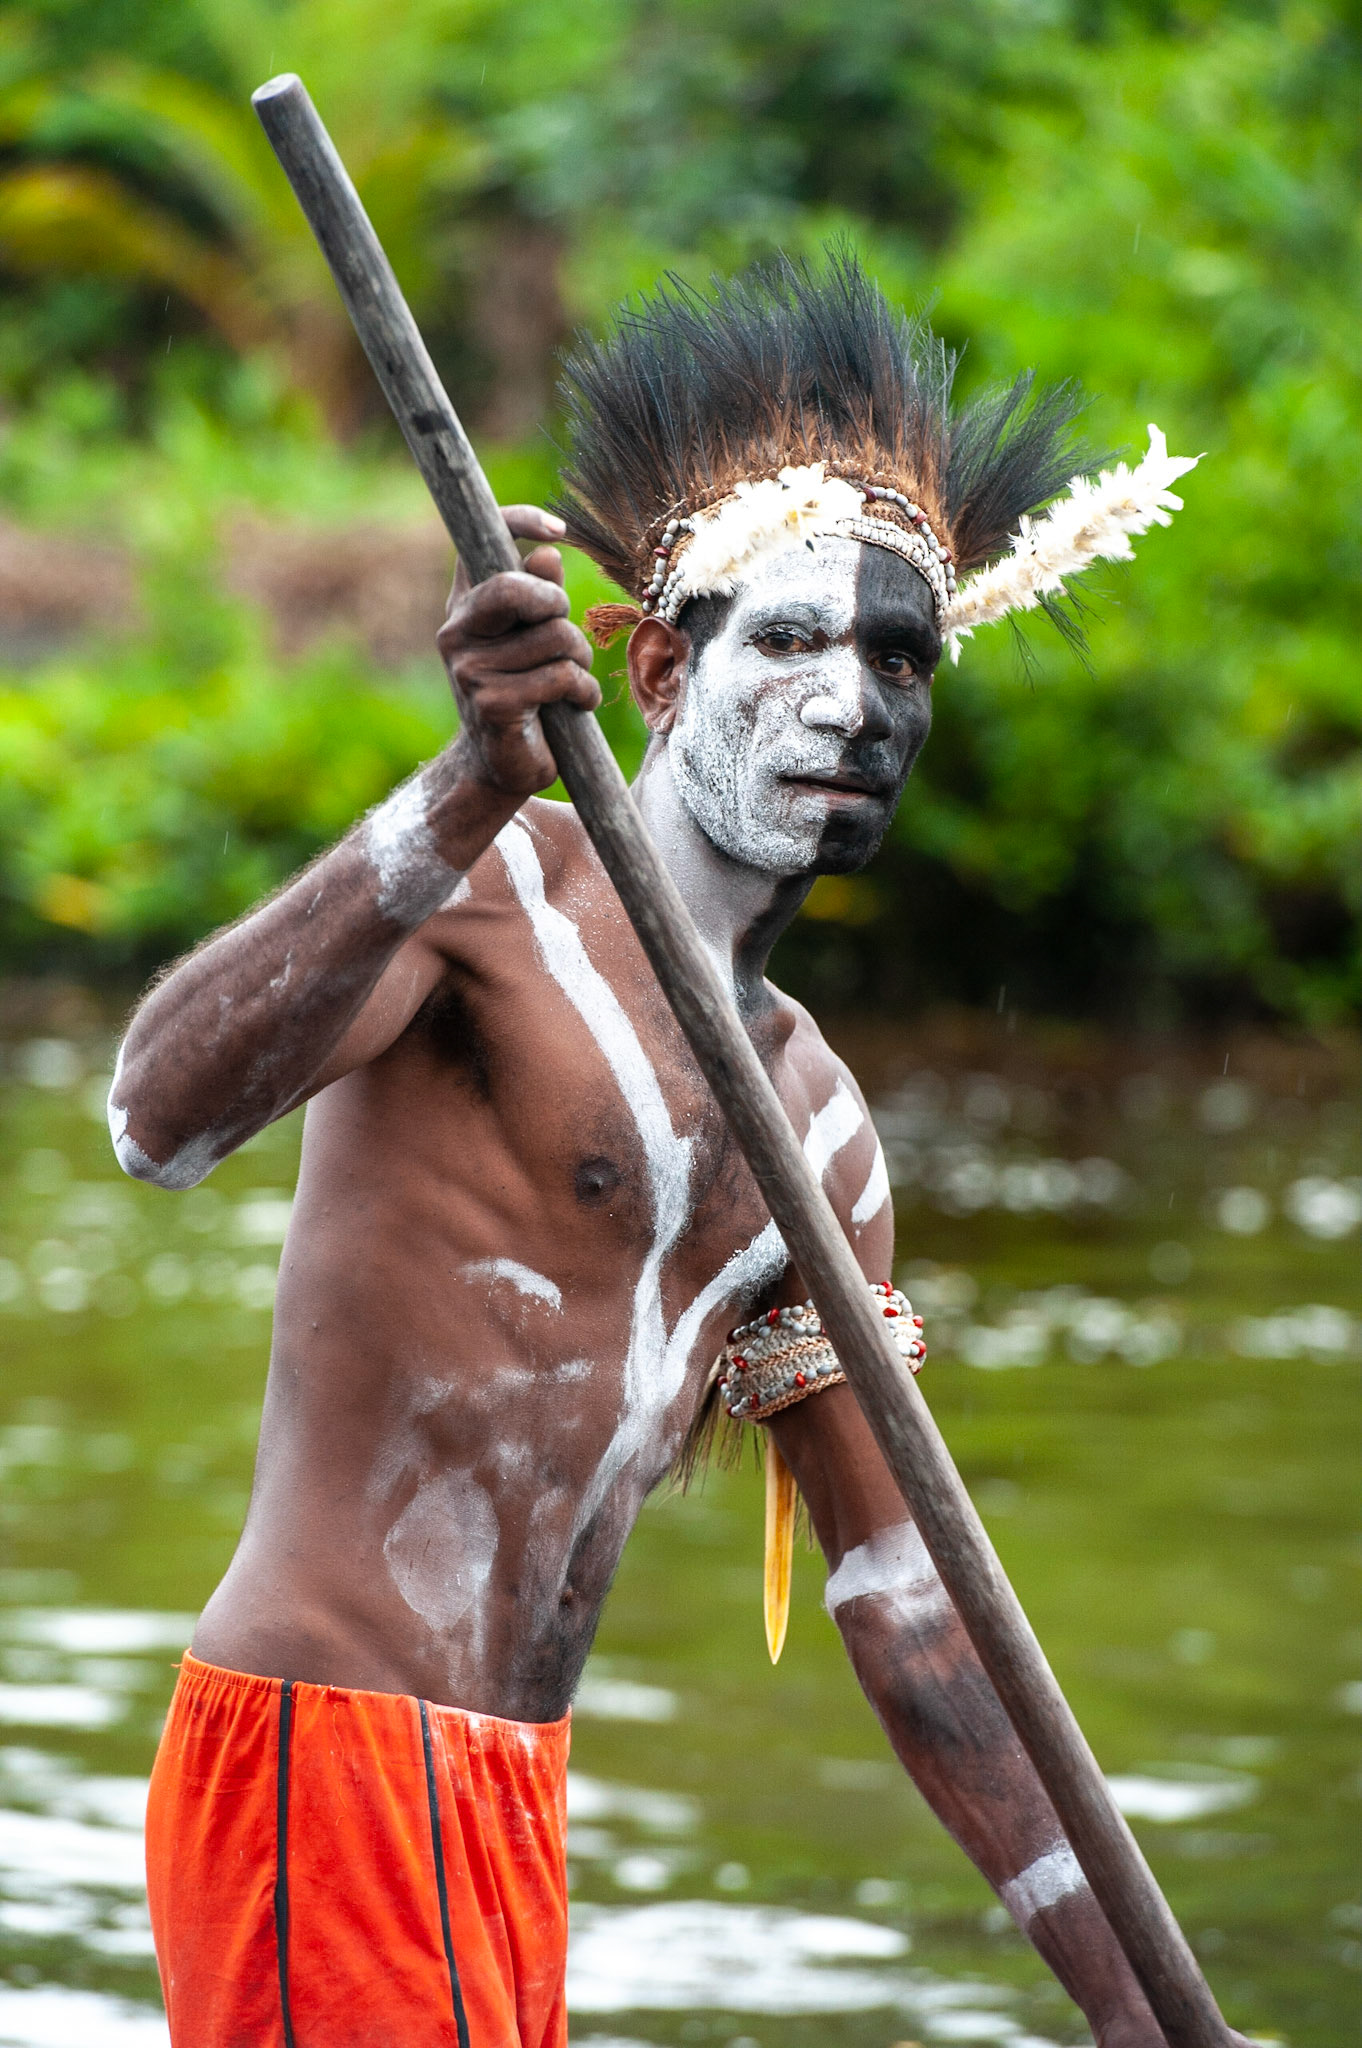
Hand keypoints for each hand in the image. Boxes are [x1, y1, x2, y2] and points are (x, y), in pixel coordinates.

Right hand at [437, 504, 599, 796]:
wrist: (499, 763)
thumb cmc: (524, 692)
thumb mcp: (532, 638)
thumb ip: (539, 594)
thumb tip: (546, 554)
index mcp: (466, 604)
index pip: (482, 538)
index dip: (521, 520)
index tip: (560, 531)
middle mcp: (456, 630)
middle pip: (515, 588)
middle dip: (557, 607)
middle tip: (565, 635)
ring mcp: (469, 668)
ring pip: (554, 638)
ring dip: (579, 660)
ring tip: (570, 681)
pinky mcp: (491, 703)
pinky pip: (559, 679)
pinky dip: (582, 692)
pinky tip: (574, 705)